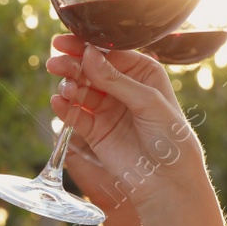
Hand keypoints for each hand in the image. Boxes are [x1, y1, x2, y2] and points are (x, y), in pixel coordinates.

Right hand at [44, 35, 203, 211]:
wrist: (167, 182)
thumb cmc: (171, 139)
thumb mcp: (148, 102)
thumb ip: (116, 80)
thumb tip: (88, 55)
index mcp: (143, 74)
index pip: (111, 53)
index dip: (88, 47)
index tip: (67, 43)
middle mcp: (123, 88)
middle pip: (90, 69)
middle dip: (72, 64)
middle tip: (55, 63)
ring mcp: (107, 109)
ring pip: (79, 89)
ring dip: (68, 86)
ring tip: (66, 90)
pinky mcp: (94, 131)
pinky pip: (74, 114)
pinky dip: (64, 108)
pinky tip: (58, 103)